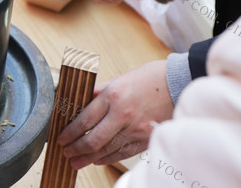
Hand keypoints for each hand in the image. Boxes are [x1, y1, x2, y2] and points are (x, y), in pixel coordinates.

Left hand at [57, 60, 172, 168]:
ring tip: (77, 162)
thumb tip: (81, 102)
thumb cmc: (150, 77)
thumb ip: (101, 92)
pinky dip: (108, 158)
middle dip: (76, 149)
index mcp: (112, 95)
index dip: (69, 132)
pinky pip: (123, 152)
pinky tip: (98, 161)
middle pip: (92, 139)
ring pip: (107, 149)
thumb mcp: (120, 79)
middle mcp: (122, 114)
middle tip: (65, 153)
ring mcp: (135, 128)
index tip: (60, 138)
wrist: (180, 82)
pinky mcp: (147, 138)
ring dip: (89, 158)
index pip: (84, 120)